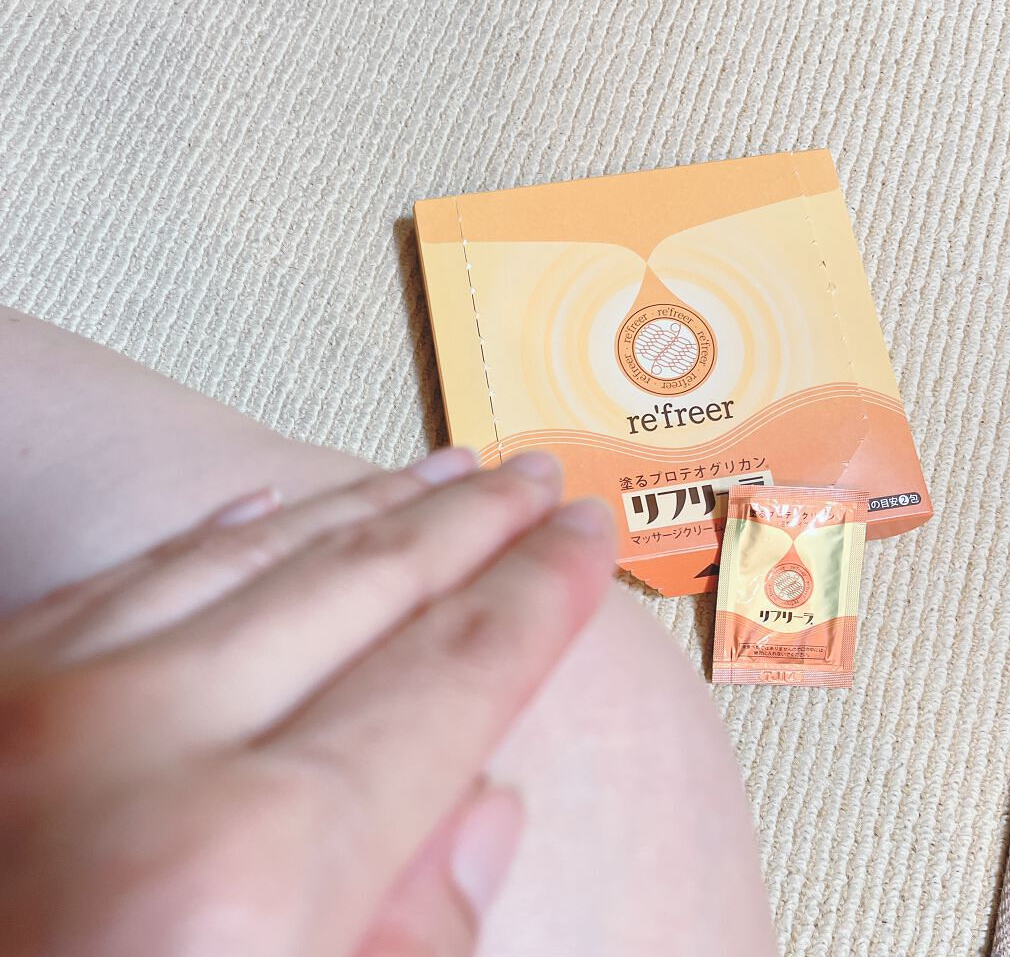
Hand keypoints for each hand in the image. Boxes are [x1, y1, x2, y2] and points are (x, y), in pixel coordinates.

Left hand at [0, 449, 614, 955]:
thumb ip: (414, 942)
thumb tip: (481, 805)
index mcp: (236, 877)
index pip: (449, 675)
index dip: (538, 596)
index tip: (585, 539)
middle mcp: (132, 750)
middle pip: (368, 586)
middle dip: (475, 524)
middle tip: (536, 480)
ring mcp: (37, 703)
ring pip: (262, 552)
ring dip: (371, 504)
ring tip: (448, 470)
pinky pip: (140, 573)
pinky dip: (230, 530)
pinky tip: (279, 500)